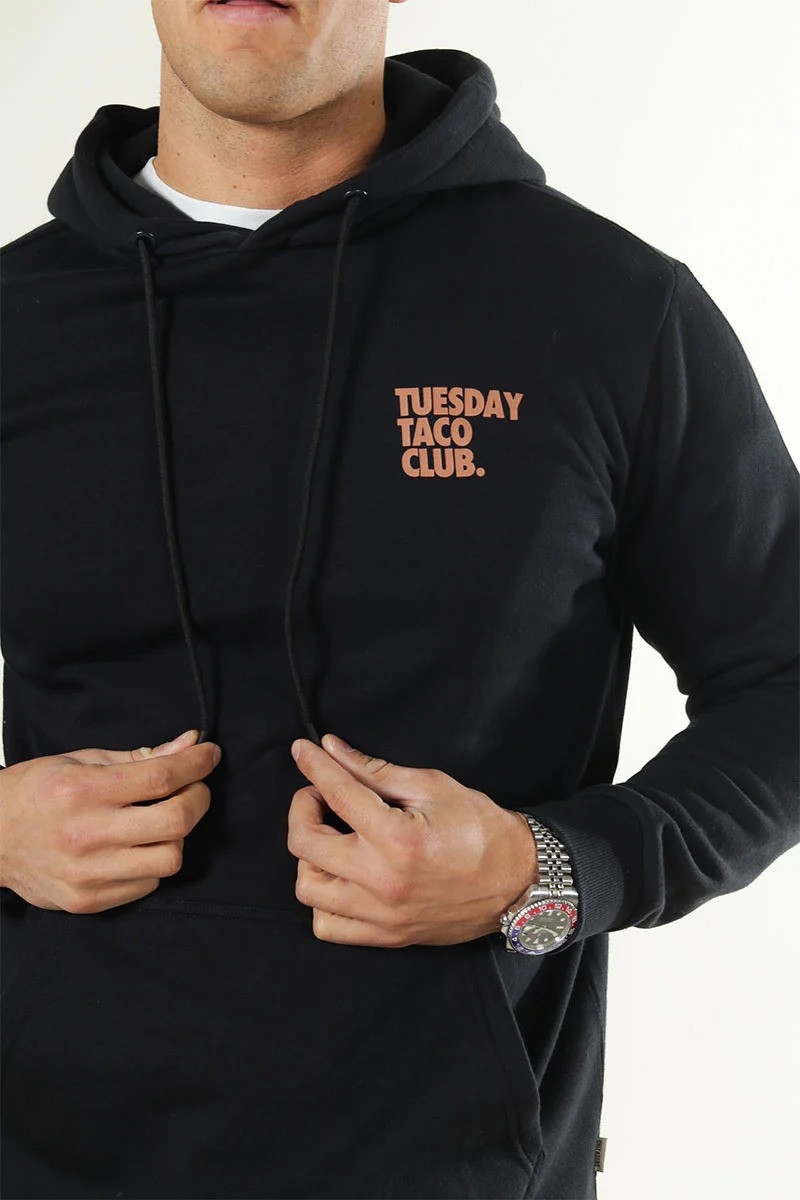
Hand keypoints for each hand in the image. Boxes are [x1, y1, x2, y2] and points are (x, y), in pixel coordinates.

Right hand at [0, 729, 220, 912]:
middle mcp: (85, 834)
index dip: (195, 764)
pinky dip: (154, 864)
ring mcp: (86, 874)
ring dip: (177, 836)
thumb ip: (140, 757)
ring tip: (162, 822)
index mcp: (83, 791)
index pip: (160, 778)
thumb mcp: (82, 761)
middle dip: (198, 799)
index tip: (209, 755)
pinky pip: (148, 885)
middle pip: (175, 821)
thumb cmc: (36, 792)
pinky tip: (139, 848)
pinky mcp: (87, 901)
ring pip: (169, 860)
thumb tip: (190, 743)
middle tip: (193, 789)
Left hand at [287, 734, 537, 946]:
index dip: (314, 766)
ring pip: (308, 887)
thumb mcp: (432, 786)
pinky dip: (323, 900)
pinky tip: (340, 877)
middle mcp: (382, 879)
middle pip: (305, 843)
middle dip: (303, 808)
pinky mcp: (386, 935)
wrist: (518, 880)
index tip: (302, 750)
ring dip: (309, 856)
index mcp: (397, 837)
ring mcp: (381, 913)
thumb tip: (333, 749)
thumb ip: (375, 770)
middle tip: (320, 795)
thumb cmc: (480, 828)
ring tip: (331, 839)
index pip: (337, 793)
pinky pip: (328, 925)